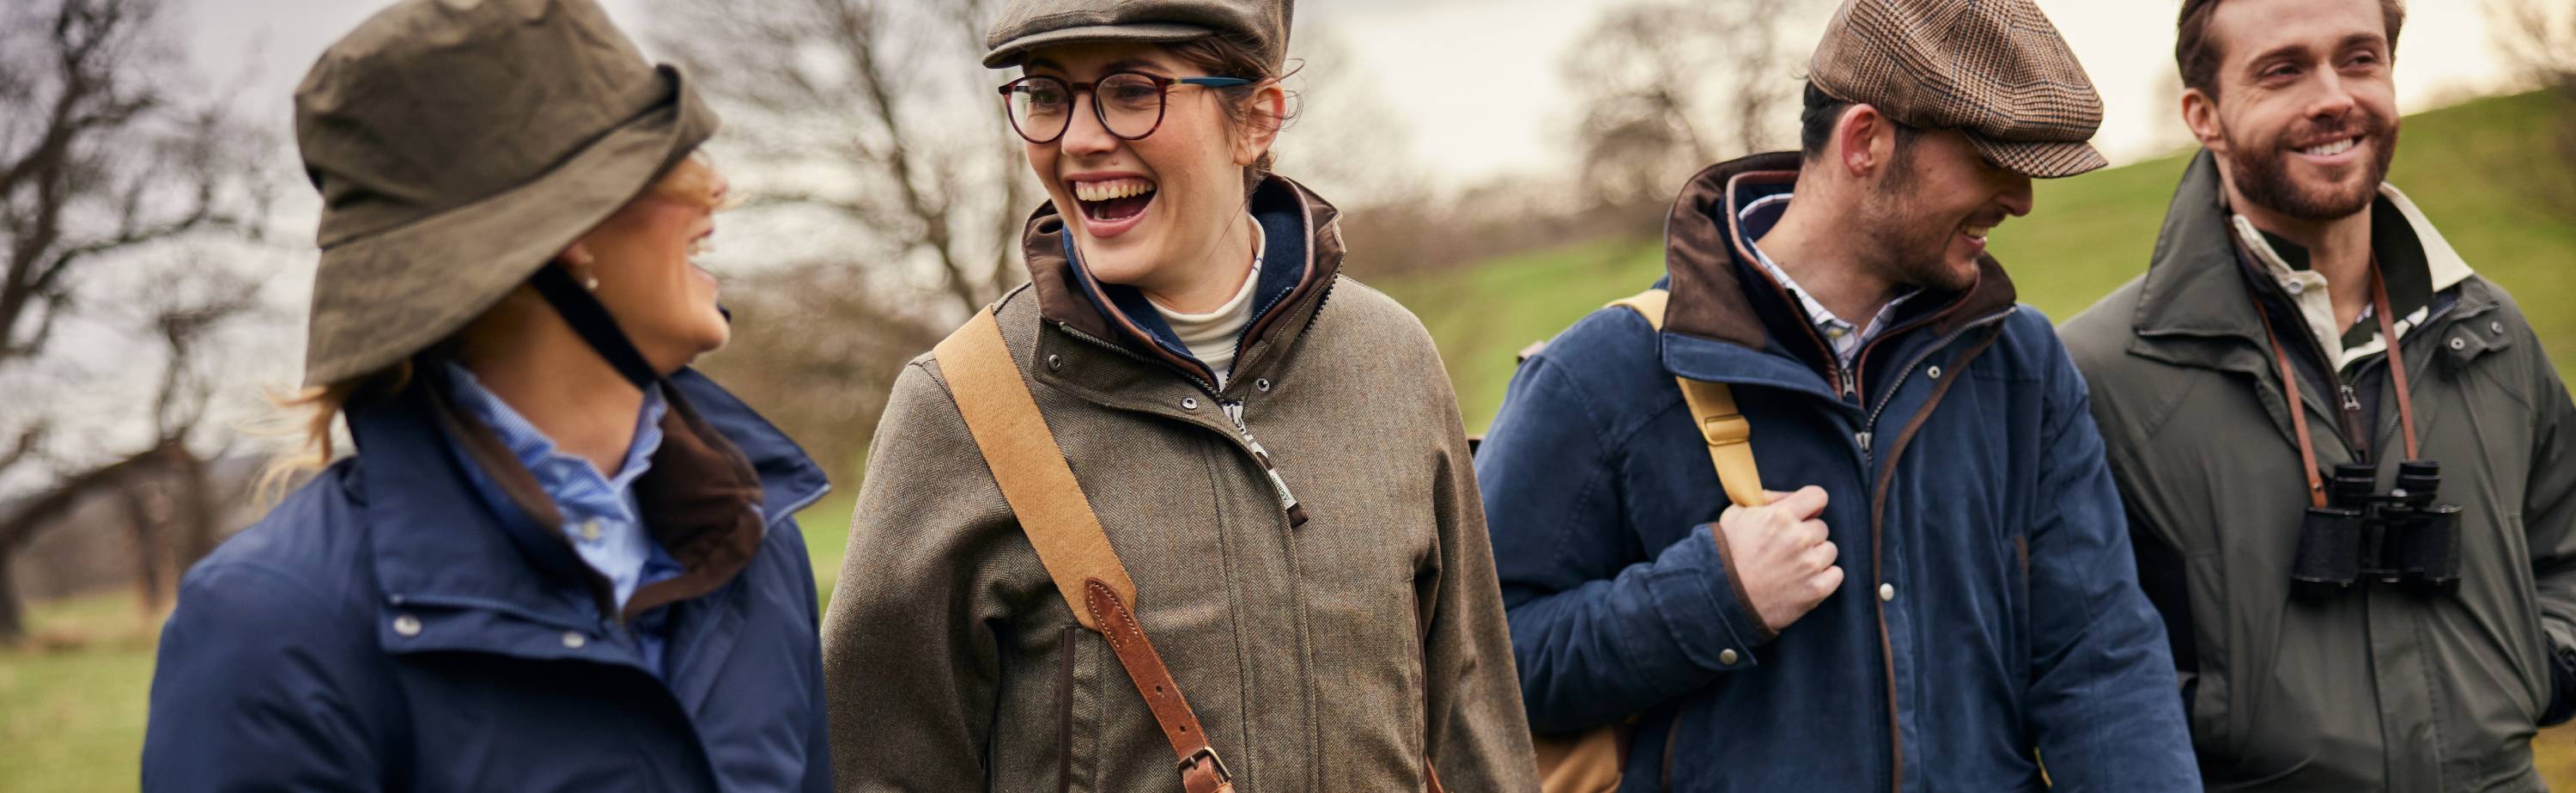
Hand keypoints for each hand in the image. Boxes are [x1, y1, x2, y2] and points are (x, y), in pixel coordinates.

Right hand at [1713, 485, 1841, 633]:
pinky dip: (1823, 577)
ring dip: (1815, 556)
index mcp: (1781, 515)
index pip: (1818, 497)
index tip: (1805, 514)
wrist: (1723, 598)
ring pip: (1829, 550)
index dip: (1811, 505)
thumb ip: (1764, 499)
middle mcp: (1798, 538)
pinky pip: (1836, 574)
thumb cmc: (1727, 555)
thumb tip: (1789, 497)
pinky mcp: (1816, 589)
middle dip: (1807, 535)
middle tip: (1785, 548)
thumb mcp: (1736, 515)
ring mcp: (1809, 565)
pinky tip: (1802, 580)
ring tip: (1791, 567)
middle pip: (1821, 527)